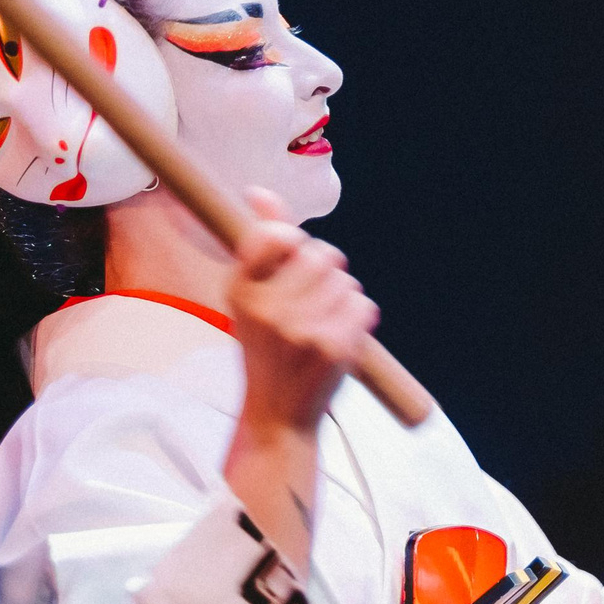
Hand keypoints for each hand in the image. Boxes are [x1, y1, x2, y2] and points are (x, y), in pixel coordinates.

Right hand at [227, 188, 378, 438]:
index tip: (290, 258)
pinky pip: (364, 305)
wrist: (278, 413)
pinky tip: (338, 335)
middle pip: (322, 253)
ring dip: (342, 296)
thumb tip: (259, 190)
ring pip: (346, 280)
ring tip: (321, 321)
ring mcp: (300, 329)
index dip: (292, 240)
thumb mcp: (250, 296)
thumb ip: (260, 242)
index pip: (275, 235)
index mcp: (239, 291)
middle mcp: (266, 309)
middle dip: (325, 270)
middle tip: (310, 299)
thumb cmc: (266, 347)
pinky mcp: (333, 347)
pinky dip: (359, 317)